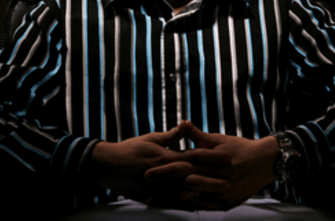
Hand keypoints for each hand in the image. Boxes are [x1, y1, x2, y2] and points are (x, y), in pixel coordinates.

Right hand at [88, 122, 230, 204]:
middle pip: (193, 178)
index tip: (227, 156)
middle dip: (211, 180)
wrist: (106, 166)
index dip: (211, 156)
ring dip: (201, 196)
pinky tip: (196, 208)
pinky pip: (171, 204)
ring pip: (184, 194)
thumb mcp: (151, 139)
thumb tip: (185, 126)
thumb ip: (171, 136)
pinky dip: (184, 206)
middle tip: (229, 181)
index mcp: (166, 157)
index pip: (194, 156)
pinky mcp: (151, 198)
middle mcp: (164, 174)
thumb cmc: (129, 149)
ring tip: (218, 198)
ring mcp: (157, 188)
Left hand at [145, 121, 279, 209]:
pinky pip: (205, 208)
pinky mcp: (226, 204)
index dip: (164, 170)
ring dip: (173, 201)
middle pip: (184, 186)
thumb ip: (199, 136)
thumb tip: (183, 123)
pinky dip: (191, 207)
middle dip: (164, 190)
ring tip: (156, 202)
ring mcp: (220, 194)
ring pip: (192, 200)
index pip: (182, 166)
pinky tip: (178, 207)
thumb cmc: (241, 148)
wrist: (266, 162)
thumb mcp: (220, 140)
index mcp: (210, 161)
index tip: (147, 173)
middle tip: (146, 194)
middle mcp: (214, 179)